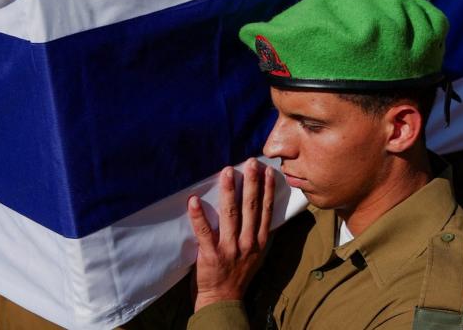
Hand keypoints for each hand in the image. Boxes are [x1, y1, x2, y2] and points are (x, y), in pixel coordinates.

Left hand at [189, 158, 275, 311]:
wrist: (223, 301)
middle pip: (251, 207)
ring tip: (227, 171)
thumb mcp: (257, 256)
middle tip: (251, 162)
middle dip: (251, 182)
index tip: (268, 171)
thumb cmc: (238, 276)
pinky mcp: (211, 255)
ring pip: (230, 214)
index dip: (267, 189)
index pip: (266, 210)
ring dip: (229, 191)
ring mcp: (230, 248)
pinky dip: (199, 215)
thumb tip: (263, 213)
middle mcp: (248, 243)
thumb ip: (259, 235)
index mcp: (260, 241)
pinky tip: (194, 200)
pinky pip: (204, 232)